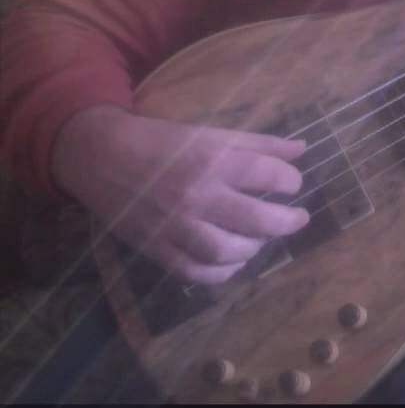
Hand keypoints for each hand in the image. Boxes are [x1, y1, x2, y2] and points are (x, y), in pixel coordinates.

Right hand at [51, 104, 311, 283]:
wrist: (100, 156)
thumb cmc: (163, 141)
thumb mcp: (212, 133)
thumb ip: (259, 143)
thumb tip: (302, 149)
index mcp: (213, 161)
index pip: (269, 175)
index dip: (291, 181)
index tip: (292, 184)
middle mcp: (198, 196)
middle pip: (257, 220)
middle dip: (288, 222)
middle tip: (298, 219)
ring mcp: (175, 226)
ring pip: (227, 251)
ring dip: (254, 248)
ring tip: (260, 238)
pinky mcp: (156, 248)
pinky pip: (196, 272)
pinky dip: (222, 273)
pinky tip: (234, 262)